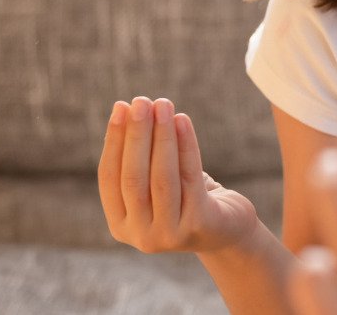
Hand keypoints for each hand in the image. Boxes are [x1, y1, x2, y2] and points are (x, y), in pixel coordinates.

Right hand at [97, 96, 258, 253]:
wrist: (228, 230)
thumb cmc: (187, 198)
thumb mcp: (156, 182)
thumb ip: (139, 158)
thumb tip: (126, 108)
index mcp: (120, 224)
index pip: (108, 177)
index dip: (113, 140)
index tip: (120, 107)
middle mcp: (140, 235)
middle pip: (133, 176)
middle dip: (136, 135)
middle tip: (141, 101)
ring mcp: (168, 233)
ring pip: (161, 176)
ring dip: (161, 136)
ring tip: (163, 104)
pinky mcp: (198, 223)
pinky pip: (189, 176)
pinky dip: (186, 145)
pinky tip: (183, 120)